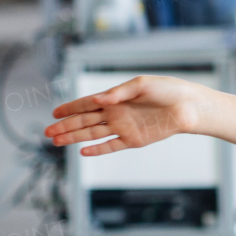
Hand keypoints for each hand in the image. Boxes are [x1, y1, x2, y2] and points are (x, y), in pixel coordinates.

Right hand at [44, 76, 203, 155]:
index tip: (54, 112)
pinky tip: (82, 151)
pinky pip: (111, 146)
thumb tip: (98, 99)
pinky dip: (97, 149)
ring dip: (74, 137)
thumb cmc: (168, 91)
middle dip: (65, 126)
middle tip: (46, 131)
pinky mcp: (134, 140)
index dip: (70, 107)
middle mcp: (117, 113)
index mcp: (117, 97)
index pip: (87, 103)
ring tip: (56, 141)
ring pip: (93, 134)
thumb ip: (118, 93)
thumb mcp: (142, 84)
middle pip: (85, 121)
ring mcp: (124, 127)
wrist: (189, 108)